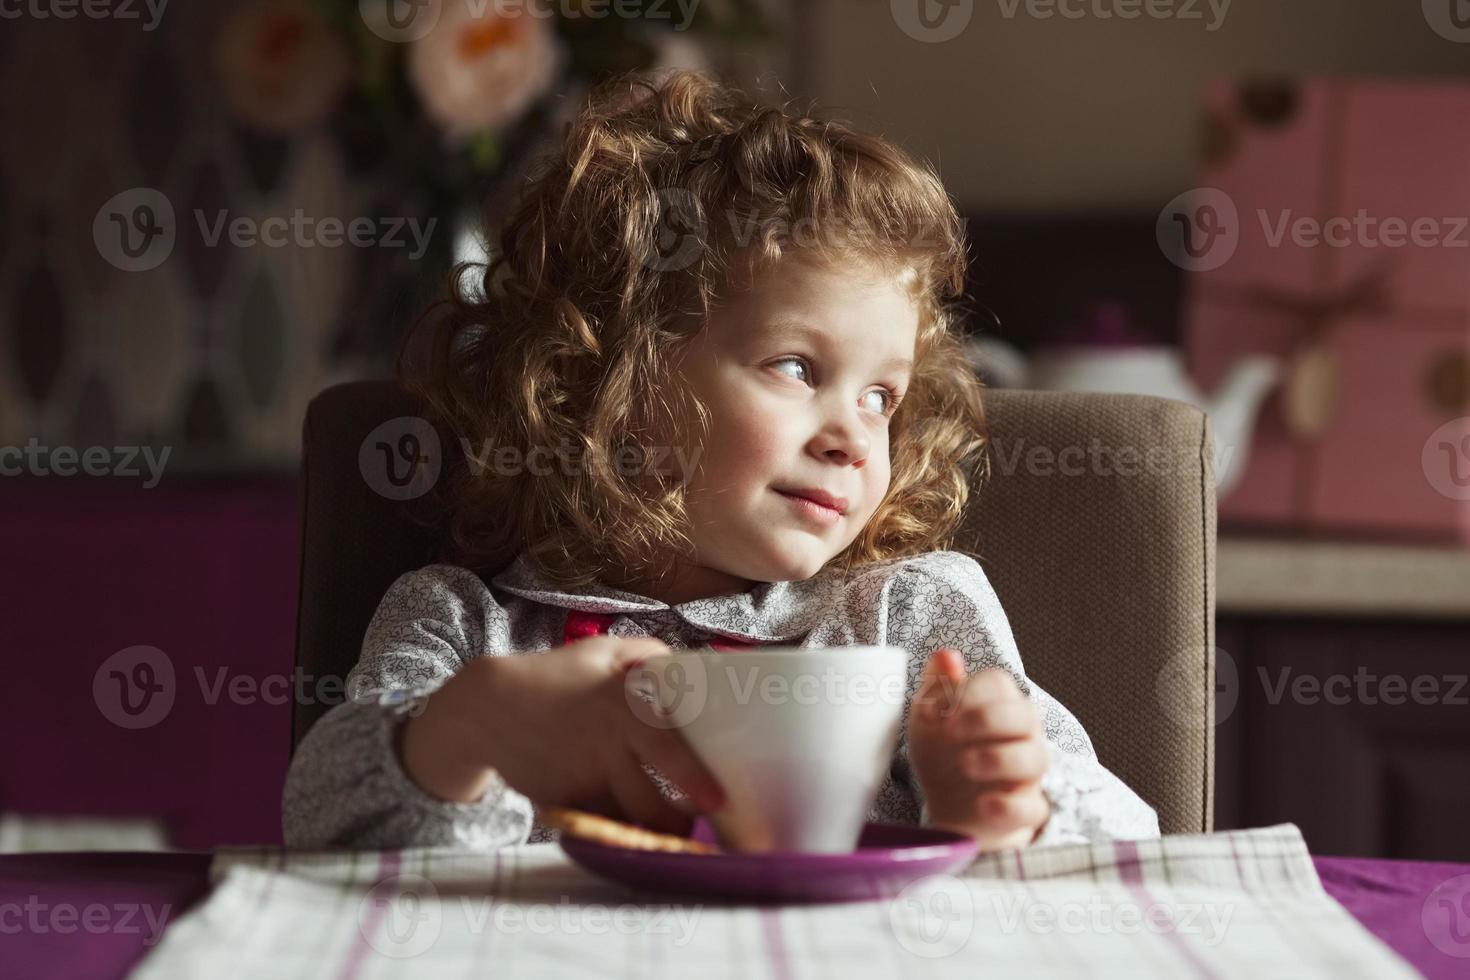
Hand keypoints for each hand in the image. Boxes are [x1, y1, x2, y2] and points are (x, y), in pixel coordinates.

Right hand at [399, 635, 725, 835]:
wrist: (488, 709)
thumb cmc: (554, 678)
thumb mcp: (599, 652)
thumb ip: (648, 654)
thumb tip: (690, 668)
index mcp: (622, 705)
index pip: (665, 746)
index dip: (693, 776)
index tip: (718, 799)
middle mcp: (604, 746)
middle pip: (650, 802)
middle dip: (678, 822)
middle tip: (697, 821)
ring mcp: (581, 779)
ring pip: (628, 820)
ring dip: (650, 828)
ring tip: (668, 824)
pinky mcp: (563, 803)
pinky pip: (601, 824)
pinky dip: (617, 826)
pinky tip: (626, 818)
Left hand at [907, 648, 1050, 849]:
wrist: (948, 811)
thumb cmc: (943, 755)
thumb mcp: (929, 719)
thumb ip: (936, 686)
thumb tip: (947, 656)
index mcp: (998, 705)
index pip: (998, 683)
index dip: (969, 691)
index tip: (940, 711)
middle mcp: (1021, 735)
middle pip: (1026, 713)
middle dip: (988, 718)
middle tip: (952, 731)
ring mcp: (1027, 774)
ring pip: (1036, 757)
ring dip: (998, 758)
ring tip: (964, 764)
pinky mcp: (1025, 810)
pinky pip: (1032, 807)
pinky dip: (1008, 804)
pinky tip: (983, 803)